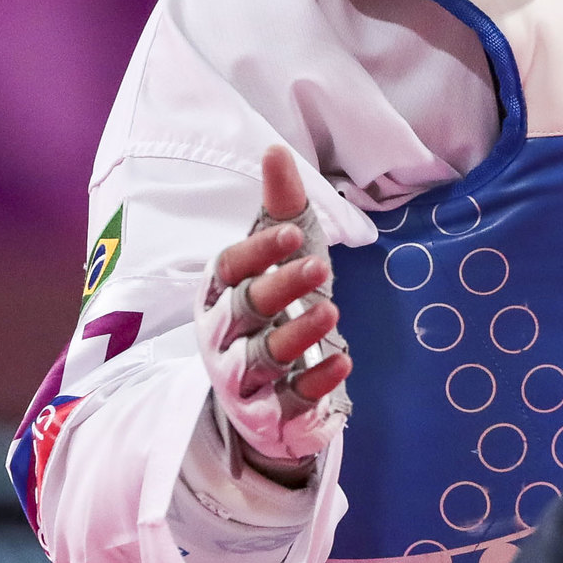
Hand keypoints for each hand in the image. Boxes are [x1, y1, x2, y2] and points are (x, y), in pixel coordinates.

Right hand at [194, 146, 353, 474]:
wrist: (264, 395)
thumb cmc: (271, 310)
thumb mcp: (282, 258)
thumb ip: (280, 208)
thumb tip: (274, 150)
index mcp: (220, 294)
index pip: (228, 268)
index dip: (257, 251)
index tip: (294, 231)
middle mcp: (222, 336)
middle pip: (243, 310)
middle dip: (278, 287)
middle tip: (322, 267)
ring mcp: (243, 379)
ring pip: (260, 358)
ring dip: (295, 334)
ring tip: (332, 311)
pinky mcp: (270, 413)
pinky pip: (289, 401)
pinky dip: (315, 383)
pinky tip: (342, 361)